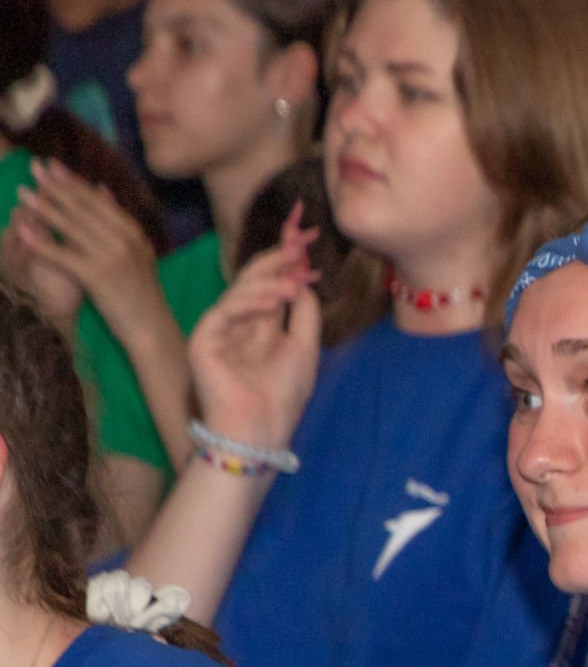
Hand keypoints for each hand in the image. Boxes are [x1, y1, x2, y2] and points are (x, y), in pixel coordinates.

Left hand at [12, 157, 167, 341]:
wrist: (151, 327)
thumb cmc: (140, 293)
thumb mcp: (137, 252)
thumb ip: (119, 222)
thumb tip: (102, 188)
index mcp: (133, 232)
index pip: (99, 201)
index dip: (74, 181)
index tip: (53, 165)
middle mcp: (124, 240)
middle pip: (84, 208)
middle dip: (56, 187)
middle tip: (34, 168)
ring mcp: (112, 257)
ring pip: (72, 227)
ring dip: (44, 208)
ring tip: (23, 192)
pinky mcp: (98, 277)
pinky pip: (63, 255)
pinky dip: (42, 242)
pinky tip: (24, 231)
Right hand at [188, 205, 321, 448]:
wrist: (261, 431)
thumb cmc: (282, 396)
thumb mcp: (305, 347)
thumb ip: (304, 311)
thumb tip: (303, 278)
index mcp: (261, 324)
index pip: (272, 283)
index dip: (288, 260)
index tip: (306, 235)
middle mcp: (238, 322)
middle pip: (255, 278)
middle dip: (279, 256)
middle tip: (299, 236)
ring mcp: (217, 330)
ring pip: (240, 290)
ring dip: (271, 279)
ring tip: (296, 277)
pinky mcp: (202, 340)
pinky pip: (225, 310)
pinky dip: (251, 302)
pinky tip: (276, 298)